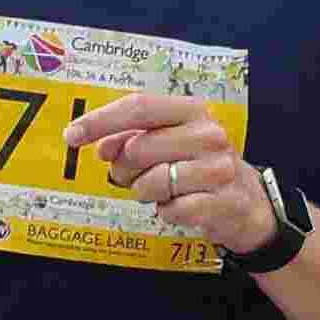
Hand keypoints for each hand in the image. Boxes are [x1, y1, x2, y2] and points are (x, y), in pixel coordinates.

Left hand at [70, 94, 281, 253]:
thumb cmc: (199, 167)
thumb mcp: (170, 142)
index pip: (139, 108)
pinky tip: (180, 206)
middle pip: (139, 148)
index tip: (72, 136)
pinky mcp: (224, 202)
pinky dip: (167, 212)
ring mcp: (219, 169)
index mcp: (193, 111)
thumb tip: (102, 147)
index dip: (100, 121)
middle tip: (127, 176)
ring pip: (152, 182)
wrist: (248, 203)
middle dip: (123, 168)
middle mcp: (209, 135)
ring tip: (160, 191)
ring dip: (145, 192)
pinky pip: (171, 209)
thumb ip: (133, 138)